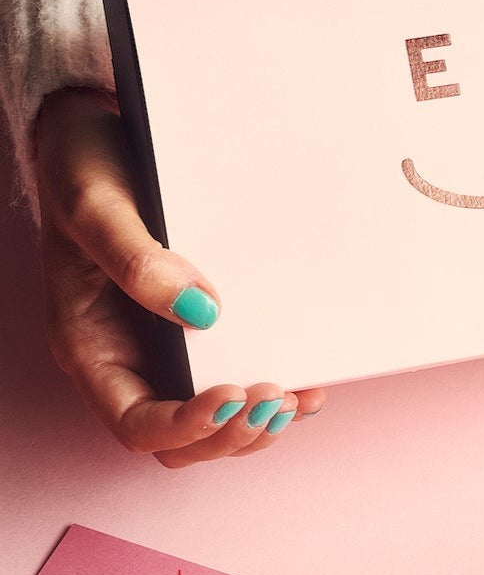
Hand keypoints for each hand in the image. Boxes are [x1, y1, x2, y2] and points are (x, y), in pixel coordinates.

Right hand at [34, 86, 324, 466]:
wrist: (102, 134)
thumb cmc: (83, 168)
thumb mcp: (96, 205)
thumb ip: (137, 261)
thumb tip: (202, 311)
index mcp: (92, 347)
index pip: (136, 423)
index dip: (185, 425)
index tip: (231, 396)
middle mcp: (132, 360)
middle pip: (181, 440)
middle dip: (230, 432)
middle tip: (276, 398)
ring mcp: (170, 351)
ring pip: (215, 424)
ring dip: (256, 424)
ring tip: (295, 399)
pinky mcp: (207, 332)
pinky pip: (241, 384)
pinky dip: (275, 396)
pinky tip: (308, 388)